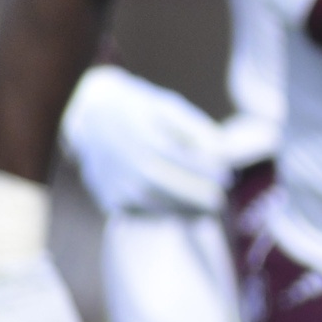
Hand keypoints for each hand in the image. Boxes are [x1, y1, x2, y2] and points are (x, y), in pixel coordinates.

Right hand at [61, 65, 228, 216]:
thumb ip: (197, 128)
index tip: (228, 177)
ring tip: (207, 210)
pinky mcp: (108, 198)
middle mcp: (126, 160)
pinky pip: (139, 212)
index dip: (206, 170)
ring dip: (183, 209)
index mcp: (144, 134)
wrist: (93, 117)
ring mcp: (114, 181)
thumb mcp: (170, 107)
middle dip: (197, 195)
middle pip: (166, 184)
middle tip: (219, 201)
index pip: (180, 157)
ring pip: (152, 203)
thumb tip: (224, 151)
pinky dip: (164, 214)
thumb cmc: (143, 110)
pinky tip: (185, 212)